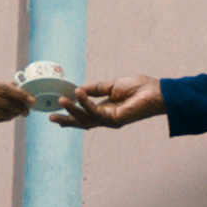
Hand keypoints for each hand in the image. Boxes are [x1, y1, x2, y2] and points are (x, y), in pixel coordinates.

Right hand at [0, 79, 32, 128]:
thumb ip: (0, 87)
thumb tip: (19, 87)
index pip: (6, 89)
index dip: (21, 95)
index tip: (31, 100)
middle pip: (5, 102)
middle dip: (19, 107)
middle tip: (27, 111)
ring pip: (2, 113)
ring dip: (13, 115)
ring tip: (18, 114)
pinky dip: (4, 119)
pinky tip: (8, 117)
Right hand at [51, 75, 165, 128]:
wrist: (155, 91)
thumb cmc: (139, 87)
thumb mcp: (112, 85)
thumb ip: (96, 88)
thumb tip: (79, 89)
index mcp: (105, 110)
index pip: (85, 114)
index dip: (71, 114)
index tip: (55, 112)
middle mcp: (106, 118)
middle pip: (82, 121)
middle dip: (67, 120)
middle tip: (50, 117)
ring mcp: (110, 120)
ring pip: (86, 118)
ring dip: (72, 109)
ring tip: (60, 100)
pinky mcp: (115, 119)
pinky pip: (95, 111)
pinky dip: (85, 102)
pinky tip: (78, 94)